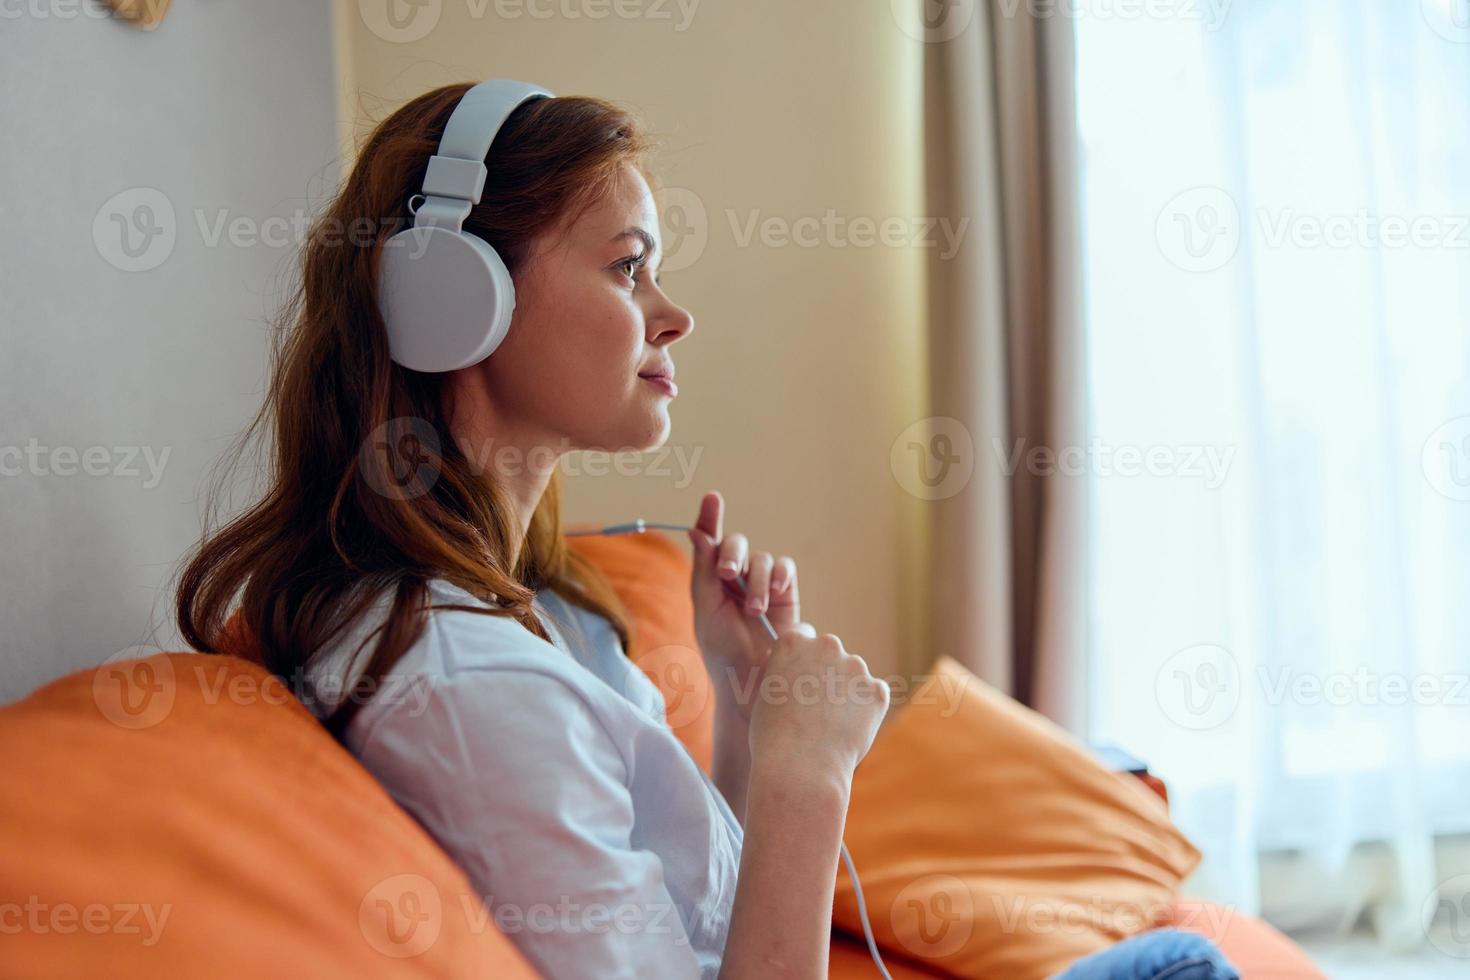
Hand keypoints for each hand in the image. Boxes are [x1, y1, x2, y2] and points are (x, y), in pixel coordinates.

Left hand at [687, 491, 799, 718]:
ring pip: (762, 559)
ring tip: (754, 611)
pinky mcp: (786, 591)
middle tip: (728, 574)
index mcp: (709, 577)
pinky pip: (785, 568)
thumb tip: (698, 532)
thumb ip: (703, 570)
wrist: (751, 677)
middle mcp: (735, 575)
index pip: (709, 541)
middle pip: (736, 543)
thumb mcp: (705, 608)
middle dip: (732, 554)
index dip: (710, 518)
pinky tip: (777, 593)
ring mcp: (762, 582)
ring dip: (758, 582)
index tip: (712, 498)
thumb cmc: (721, 647)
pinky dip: (780, 576)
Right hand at [747, 625, 889, 783]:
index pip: (803, 634)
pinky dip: (866, 710)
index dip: (802, 656)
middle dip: (826, 671)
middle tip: (817, 706)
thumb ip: (783, 674)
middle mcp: (827, 645)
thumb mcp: (764, 695)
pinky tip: (848, 731)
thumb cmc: (773, 738)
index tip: (802, 673)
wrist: (801, 767)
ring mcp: (856, 667)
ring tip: (830, 726)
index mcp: (794, 642)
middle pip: (830, 651)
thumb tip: (795, 674)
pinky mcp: (877, 691)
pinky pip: (873, 695)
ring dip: (846, 692)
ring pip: (853, 676)